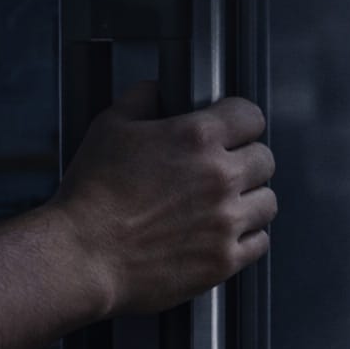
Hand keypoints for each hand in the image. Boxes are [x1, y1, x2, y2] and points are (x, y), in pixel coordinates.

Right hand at [50, 81, 275, 315]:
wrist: (82, 255)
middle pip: (264, 160)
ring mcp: (226, 220)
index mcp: (196, 137)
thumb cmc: (91, 195)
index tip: (234, 131)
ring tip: (226, 204)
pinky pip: (259, 242)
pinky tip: (225, 234)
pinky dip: (247, 237)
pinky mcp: (224, 259)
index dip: (240, 122)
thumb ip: (141, 100)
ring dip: (250, 200)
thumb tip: (156, 90)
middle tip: (225, 171)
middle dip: (246, 162)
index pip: (250, 116)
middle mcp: (220, 177)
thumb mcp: (109, 129)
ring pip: (267, 202)